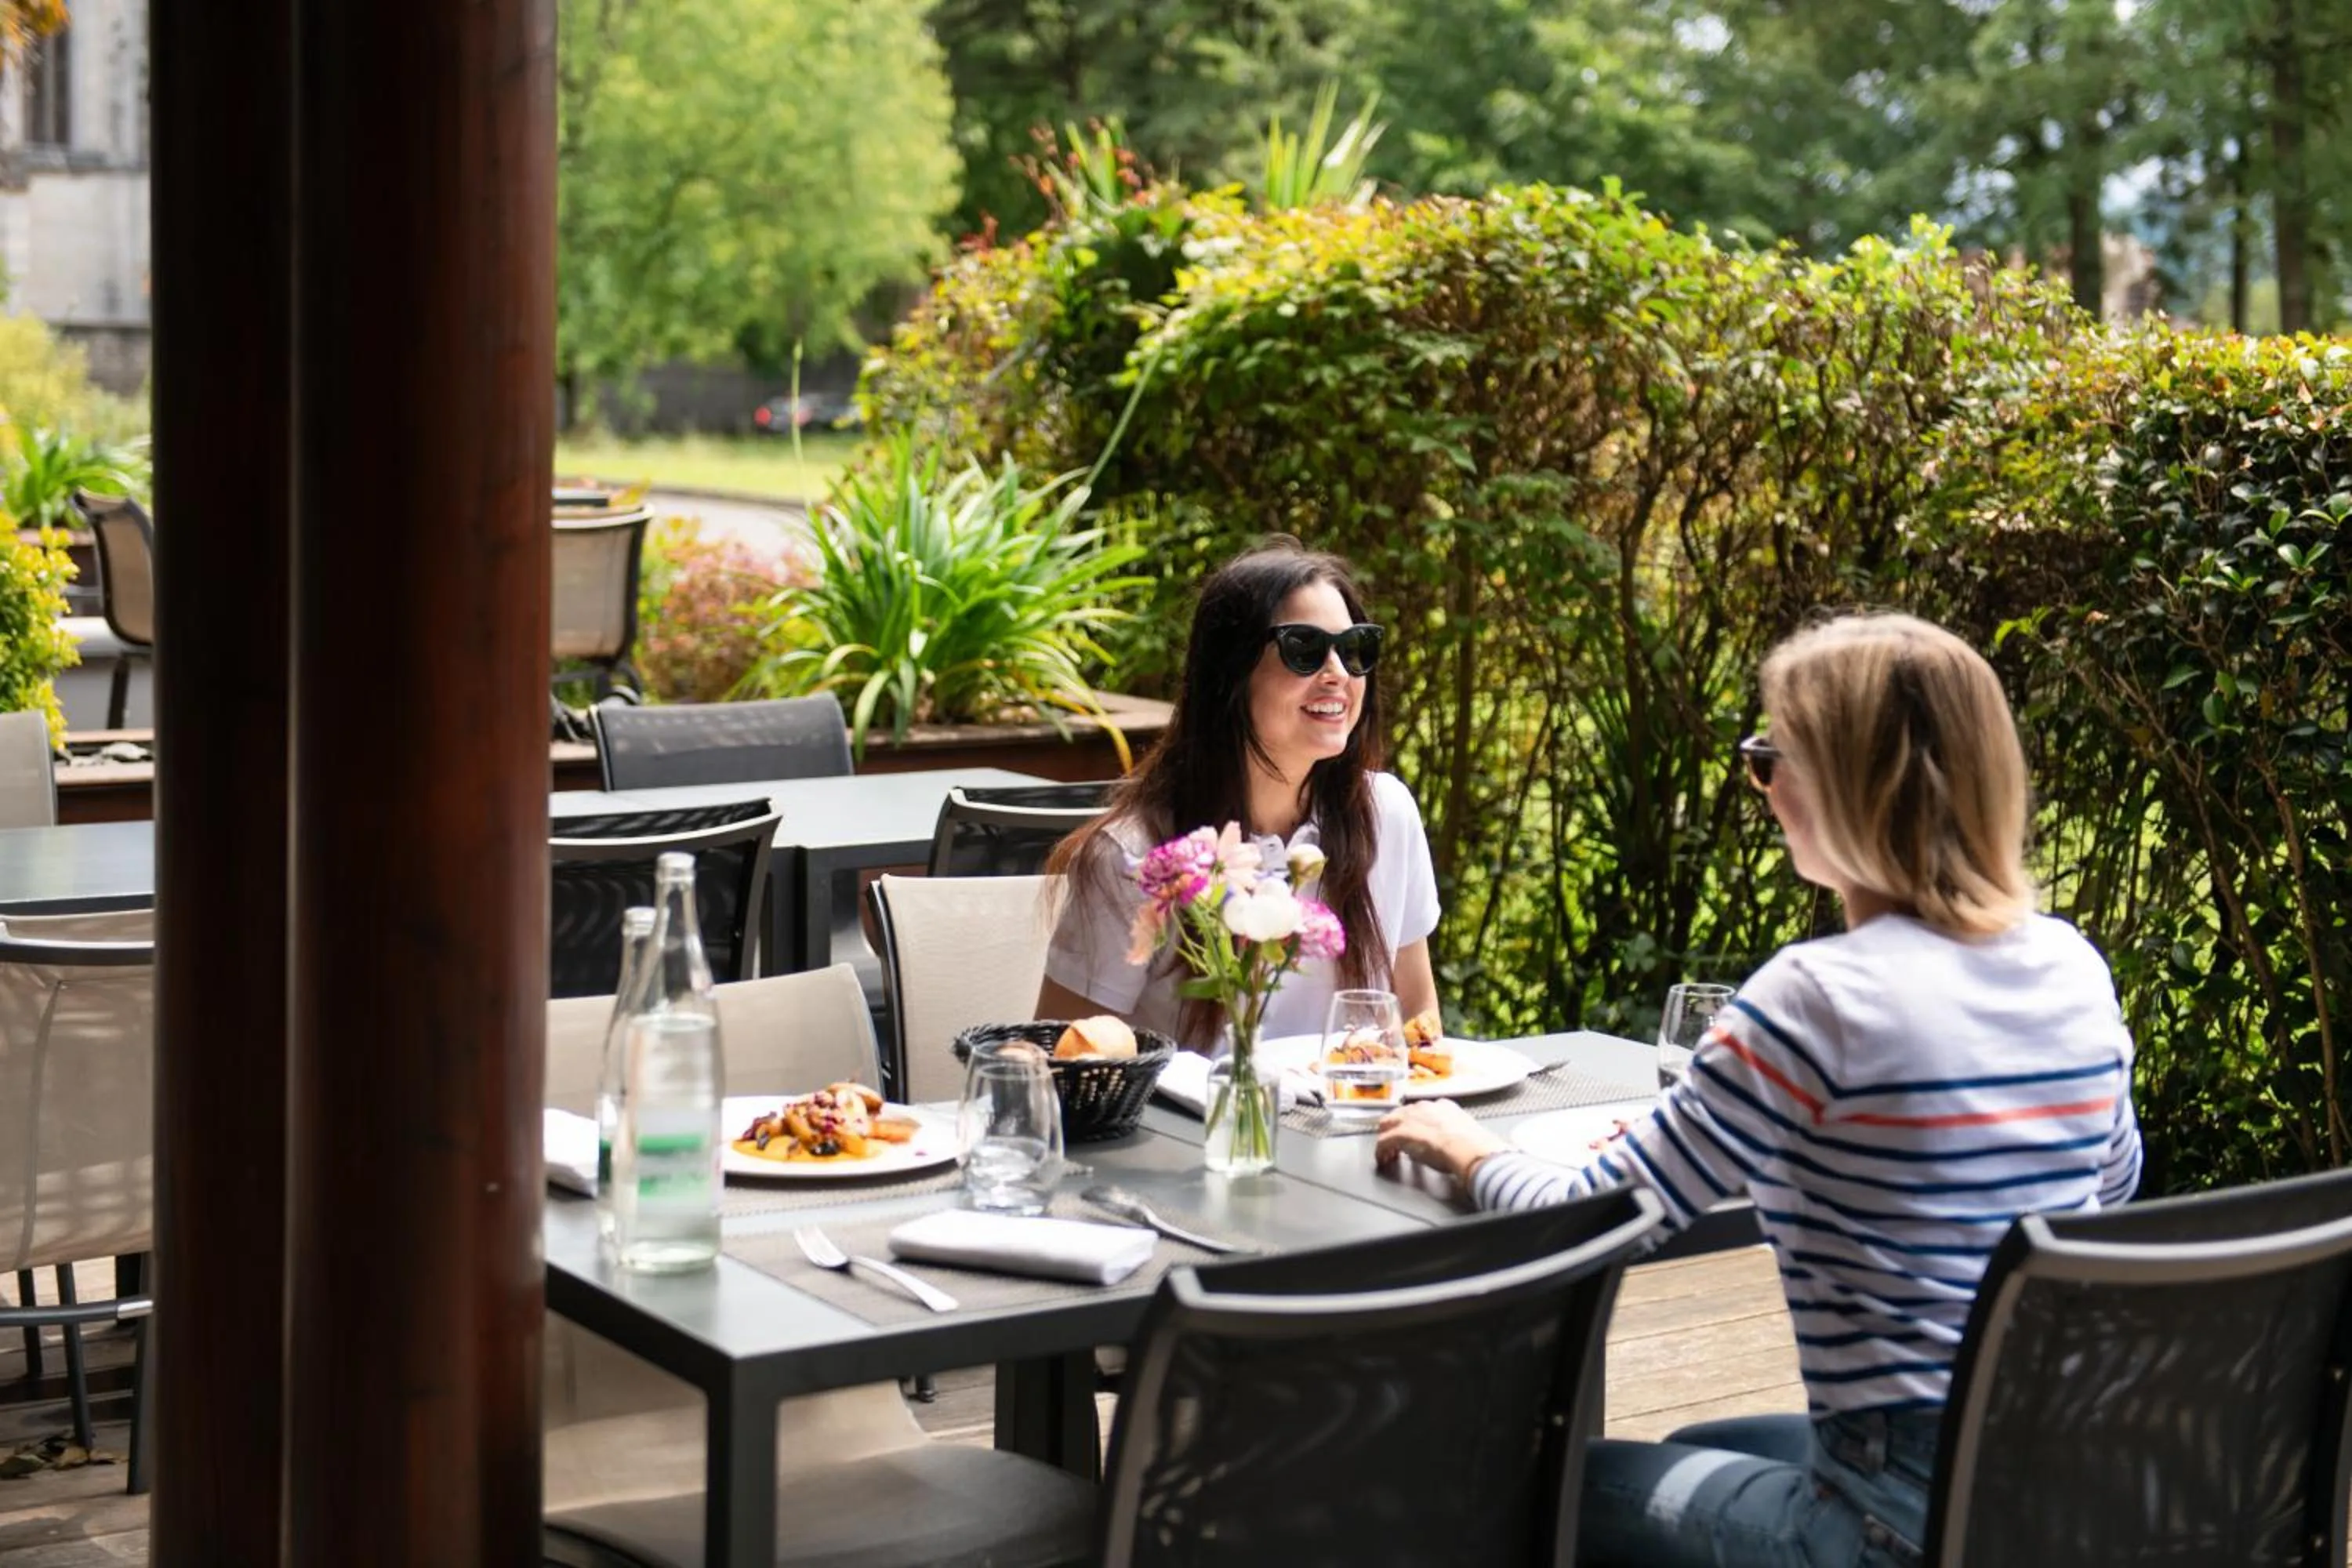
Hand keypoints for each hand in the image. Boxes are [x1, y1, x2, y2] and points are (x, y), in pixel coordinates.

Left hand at [1375, 1099, 1506, 1183]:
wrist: (1469, 1148)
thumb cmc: (1473, 1145)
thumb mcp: (1465, 1133)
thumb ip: (1454, 1133)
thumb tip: (1452, 1143)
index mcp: (1442, 1106)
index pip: (1421, 1111)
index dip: (1416, 1124)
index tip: (1417, 1135)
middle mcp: (1424, 1107)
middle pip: (1401, 1114)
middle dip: (1396, 1128)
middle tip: (1396, 1145)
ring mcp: (1411, 1118)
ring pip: (1388, 1123)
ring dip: (1387, 1138)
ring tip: (1388, 1153)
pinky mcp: (1401, 1132)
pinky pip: (1384, 1140)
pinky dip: (1381, 1150)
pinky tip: (1382, 1159)